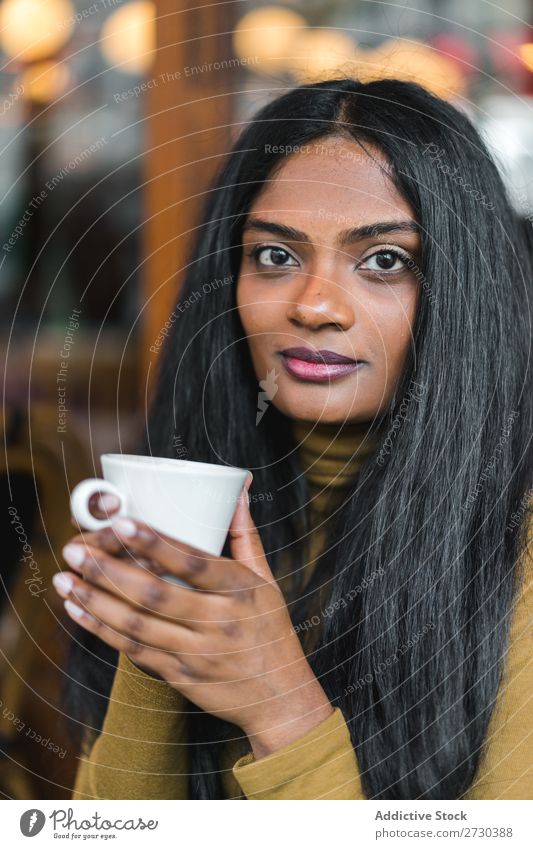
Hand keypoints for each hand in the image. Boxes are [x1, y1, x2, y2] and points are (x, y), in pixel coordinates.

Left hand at [55, 479, 332, 757]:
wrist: (280, 697)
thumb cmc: (270, 630)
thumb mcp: (267, 581)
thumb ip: (244, 535)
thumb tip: (237, 488)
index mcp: (240, 590)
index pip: (193, 562)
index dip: (155, 543)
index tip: (120, 523)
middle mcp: (218, 621)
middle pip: (156, 594)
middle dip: (109, 571)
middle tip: (74, 550)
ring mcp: (197, 652)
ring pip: (138, 625)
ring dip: (95, 602)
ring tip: (65, 580)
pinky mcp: (180, 676)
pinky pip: (135, 651)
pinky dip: (103, 631)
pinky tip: (78, 612)